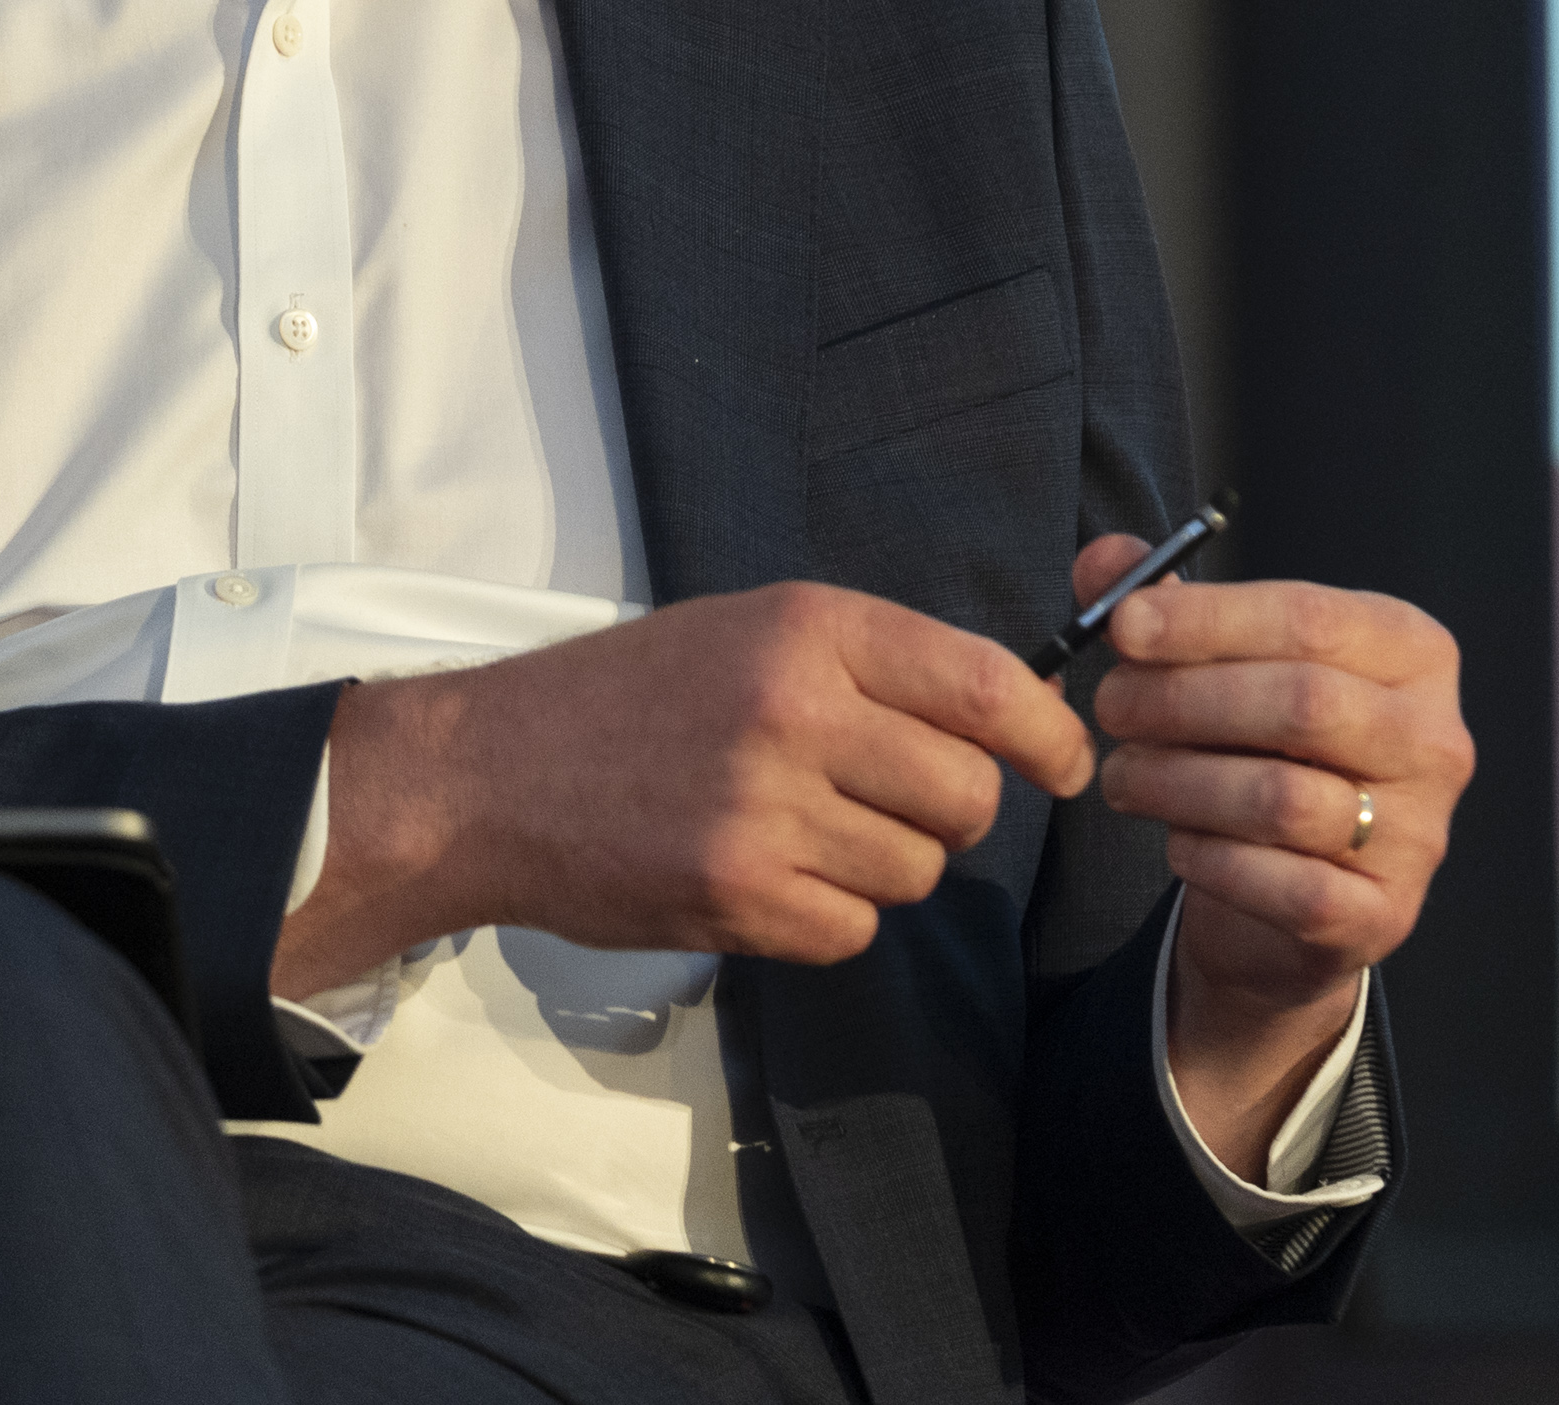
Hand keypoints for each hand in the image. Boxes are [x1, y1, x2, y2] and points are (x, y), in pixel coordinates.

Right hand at [276, 582, 1097, 994]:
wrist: (491, 774)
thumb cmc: (630, 698)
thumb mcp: (752, 631)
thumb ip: (870, 664)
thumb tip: (1004, 716)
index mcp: (812, 628)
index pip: (988, 685)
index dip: (1050, 736)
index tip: (1066, 765)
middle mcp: (797, 710)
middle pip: (966, 795)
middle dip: (948, 815)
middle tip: (888, 804)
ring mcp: (766, 808)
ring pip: (915, 871)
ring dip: (880, 868)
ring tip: (801, 834)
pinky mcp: (736, 895)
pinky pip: (851, 930)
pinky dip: (825, 918)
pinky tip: (763, 878)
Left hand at [1081, 534, 1470, 1178]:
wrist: (1290, 899)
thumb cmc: (1261, 750)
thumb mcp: (1220, 664)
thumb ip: (1163, 605)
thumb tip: (1104, 562)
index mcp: (1411, 652)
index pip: (1311, 617)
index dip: (1208, 619)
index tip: (1123, 627)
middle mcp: (1435, 738)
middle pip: (1303, 702)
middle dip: (1185, 700)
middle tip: (1111, 707)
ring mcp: (1422, 833)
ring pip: (1285, 798)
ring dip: (1180, 782)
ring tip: (1123, 775)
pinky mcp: (1385, 915)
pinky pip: (1288, 887)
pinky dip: (1214, 861)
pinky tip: (1177, 842)